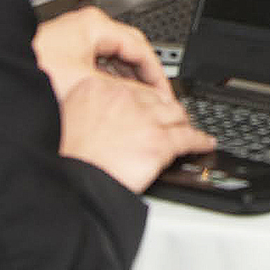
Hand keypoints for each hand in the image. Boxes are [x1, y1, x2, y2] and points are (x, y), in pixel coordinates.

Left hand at [32, 6, 171, 102]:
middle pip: (131, 49)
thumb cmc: (33, 68)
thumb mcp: (86, 82)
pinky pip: (102, 61)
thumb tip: (147, 98)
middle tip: (158, 98)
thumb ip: (121, 88)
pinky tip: (116, 94)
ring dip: (129, 79)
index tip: (164, 93)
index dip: (157, 73)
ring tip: (141, 100)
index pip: (141, 47)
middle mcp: (89, 26)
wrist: (3, 72)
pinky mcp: (71, 49)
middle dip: (146, 76)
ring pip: (116, 57)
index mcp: (96, 24)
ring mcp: (79, 36)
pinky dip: (113, 77)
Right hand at [57, 73, 213, 192]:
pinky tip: (205, 143)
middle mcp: (125, 100)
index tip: (148, 106)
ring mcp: (145, 120)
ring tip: (189, 129)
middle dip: (167, 110)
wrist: (69, 181)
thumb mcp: (66, 117)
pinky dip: (199, 141)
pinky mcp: (158, 143)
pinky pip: (187, 139)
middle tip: (172, 120)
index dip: (144, 101)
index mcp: (100, 89)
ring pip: (175, 117)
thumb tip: (97, 114)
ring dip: (184, 124)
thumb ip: (86, 108)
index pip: (133, 89)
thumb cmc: (64, 156)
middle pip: (157, 100)